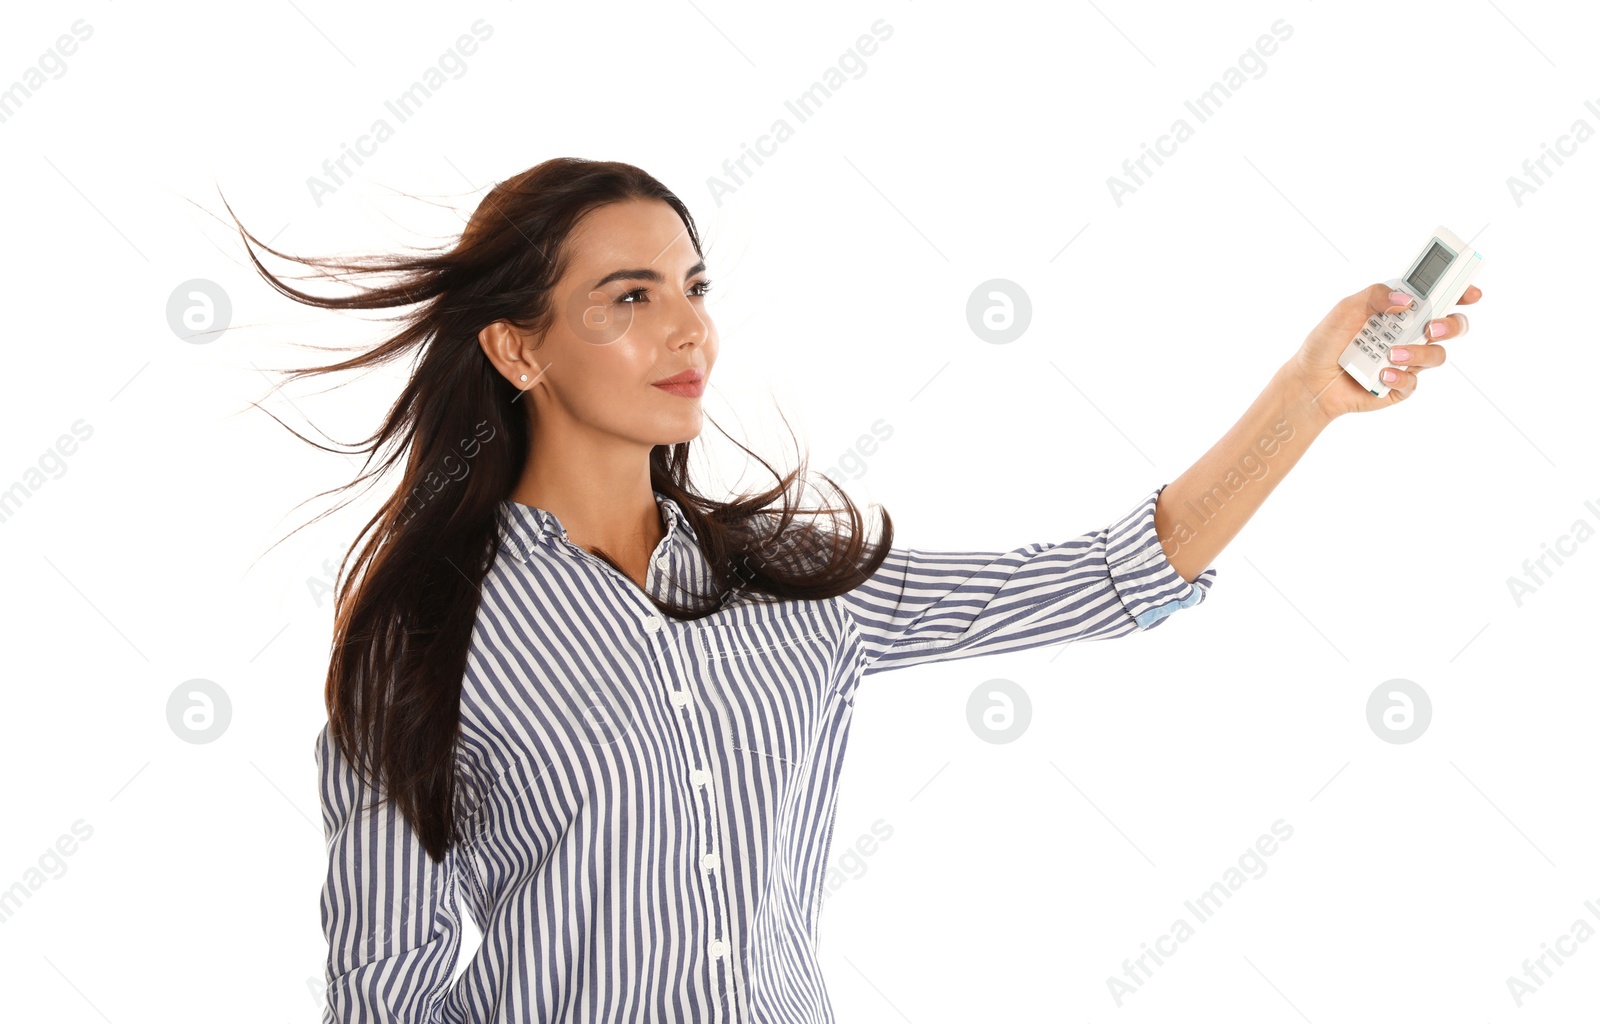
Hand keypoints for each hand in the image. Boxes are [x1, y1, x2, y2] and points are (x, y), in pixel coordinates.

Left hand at [1284, 281, 1482, 421]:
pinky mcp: (1399, 386)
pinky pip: (1413, 383)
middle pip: (1452, 326)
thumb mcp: (1345, 310)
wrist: (1309, 380)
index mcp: (1401, 311)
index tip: (1472, 292)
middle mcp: (1410, 334)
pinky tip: (1382, 373)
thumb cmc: (1327, 342)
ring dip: (1419, 354)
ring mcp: (1408, 361)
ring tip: (1391, 354)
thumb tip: (1407, 300)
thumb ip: (1375, 296)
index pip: (1438, 297)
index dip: (1460, 292)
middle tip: (1433, 328)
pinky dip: (1400, 377)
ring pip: (1437, 356)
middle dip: (1452, 325)